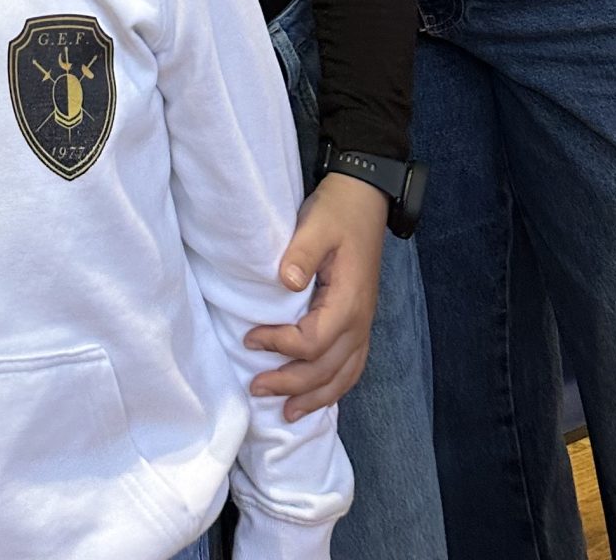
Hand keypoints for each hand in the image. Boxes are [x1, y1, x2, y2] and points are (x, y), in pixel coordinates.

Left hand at [245, 172, 387, 418]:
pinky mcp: (359, 323)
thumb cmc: (337, 212)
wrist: (364, 202)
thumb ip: (301, 253)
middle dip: (291, 384)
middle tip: (256, 388)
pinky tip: (316, 397)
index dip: (280, 345)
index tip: (250, 337)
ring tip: (287, 413)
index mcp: (348, 300)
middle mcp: (360, 321)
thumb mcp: (316, 224)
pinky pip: (351, 367)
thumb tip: (287, 282)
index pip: (314, 341)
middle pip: (327, 369)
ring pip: (343, 376)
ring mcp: (363, 325)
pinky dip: (334, 388)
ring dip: (315, 397)